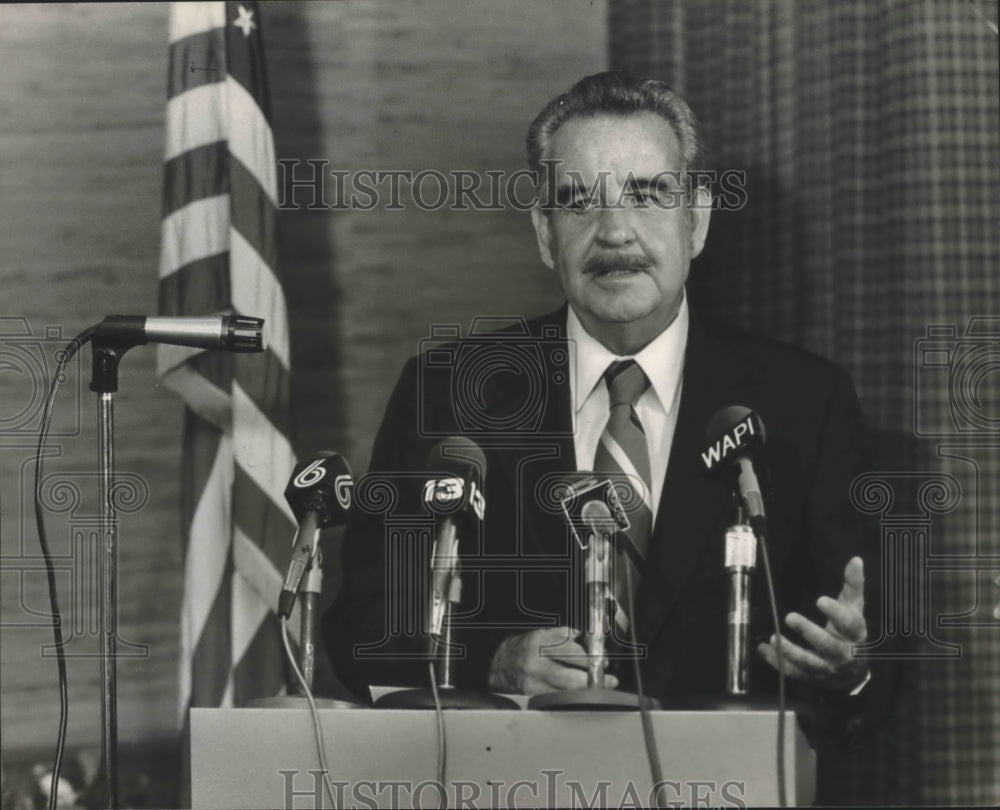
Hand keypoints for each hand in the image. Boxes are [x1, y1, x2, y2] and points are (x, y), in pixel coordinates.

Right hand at [487, 627, 618, 694]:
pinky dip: (571, 698)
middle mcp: (535, 663)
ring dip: (585, 691)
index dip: (589, 658)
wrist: (496, 665)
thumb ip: (560, 634)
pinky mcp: (531, 696)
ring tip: (600, 689)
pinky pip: (555, 698)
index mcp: (538, 643)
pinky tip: (582, 697)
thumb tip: (578, 634)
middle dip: (591, 679)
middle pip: (569, 676)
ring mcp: (532, 682)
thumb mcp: (538, 635)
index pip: (570, 651)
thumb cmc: (520, 649)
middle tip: (608, 680)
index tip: (602, 661)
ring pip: (564, 691)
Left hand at [758, 556, 869, 691]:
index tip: (820, 600)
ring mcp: (826, 668)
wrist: (853, 672)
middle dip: (809, 632)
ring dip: (790, 651)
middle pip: (827, 646)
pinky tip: (763, 649)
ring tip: (773, 637)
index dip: (836, 613)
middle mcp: (842, 653)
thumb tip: (855, 559)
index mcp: (854, 633)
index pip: (848, 624)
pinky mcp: (811, 677)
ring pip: (808, 663)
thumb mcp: (854, 608)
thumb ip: (853, 585)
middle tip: (789, 617)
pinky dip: (777, 662)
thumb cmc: (850, 631)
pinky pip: (793, 672)